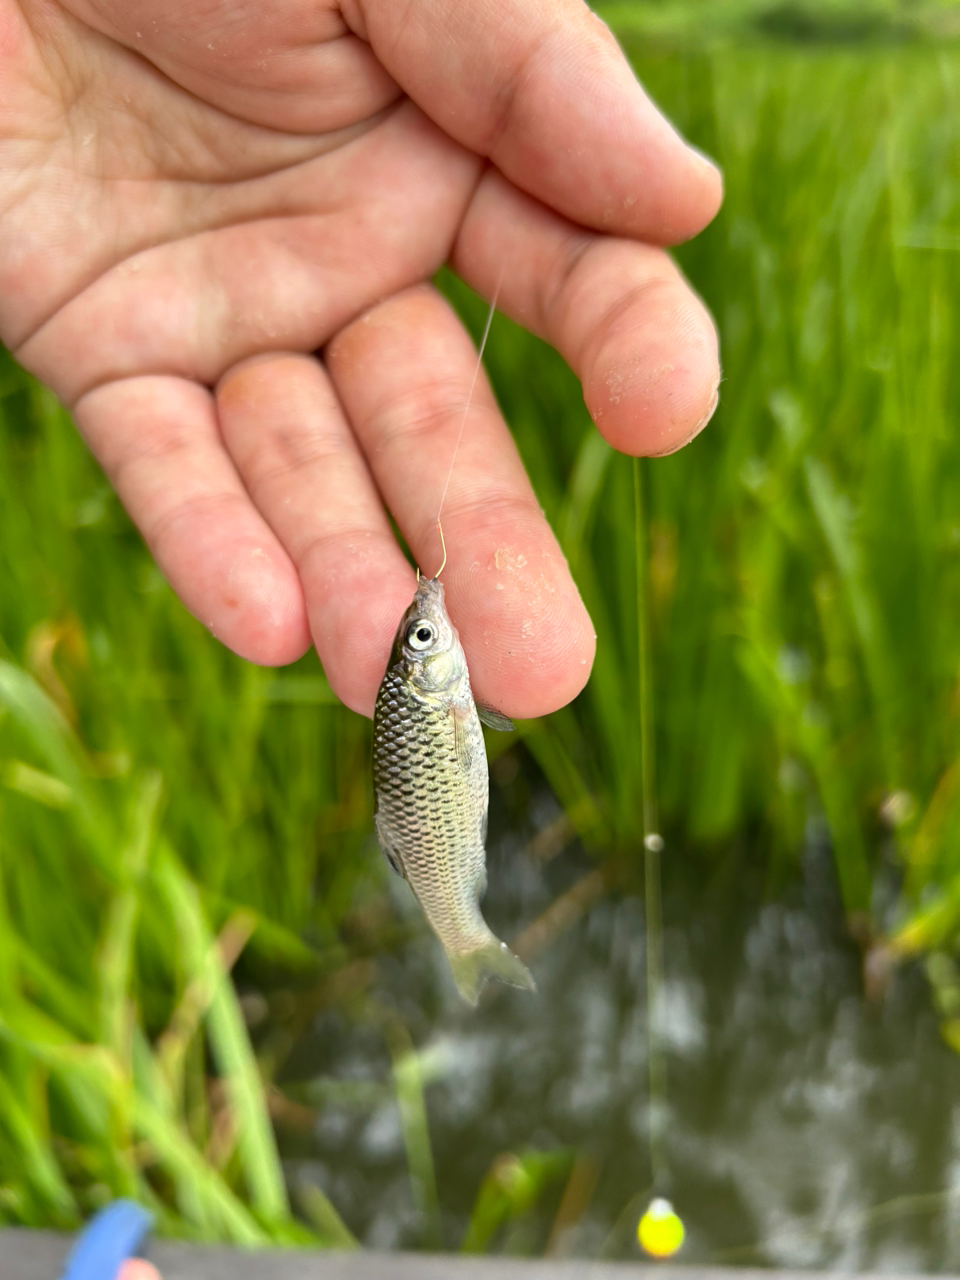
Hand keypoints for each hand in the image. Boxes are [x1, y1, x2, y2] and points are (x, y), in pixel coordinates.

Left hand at [1, 0, 720, 716]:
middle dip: (485, 550)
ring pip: (305, 473)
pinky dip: (211, 544)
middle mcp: (348, 263)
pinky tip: (270, 628)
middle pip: (433, 428)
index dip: (626, 343)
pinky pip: (163, 462)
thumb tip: (689, 200)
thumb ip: (528, 74)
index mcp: (444, 161)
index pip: (566, 273)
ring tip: (401, 689)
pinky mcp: (105, 350)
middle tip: (543, 675)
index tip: (666, 411)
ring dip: (354, 583)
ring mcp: (228, 318)